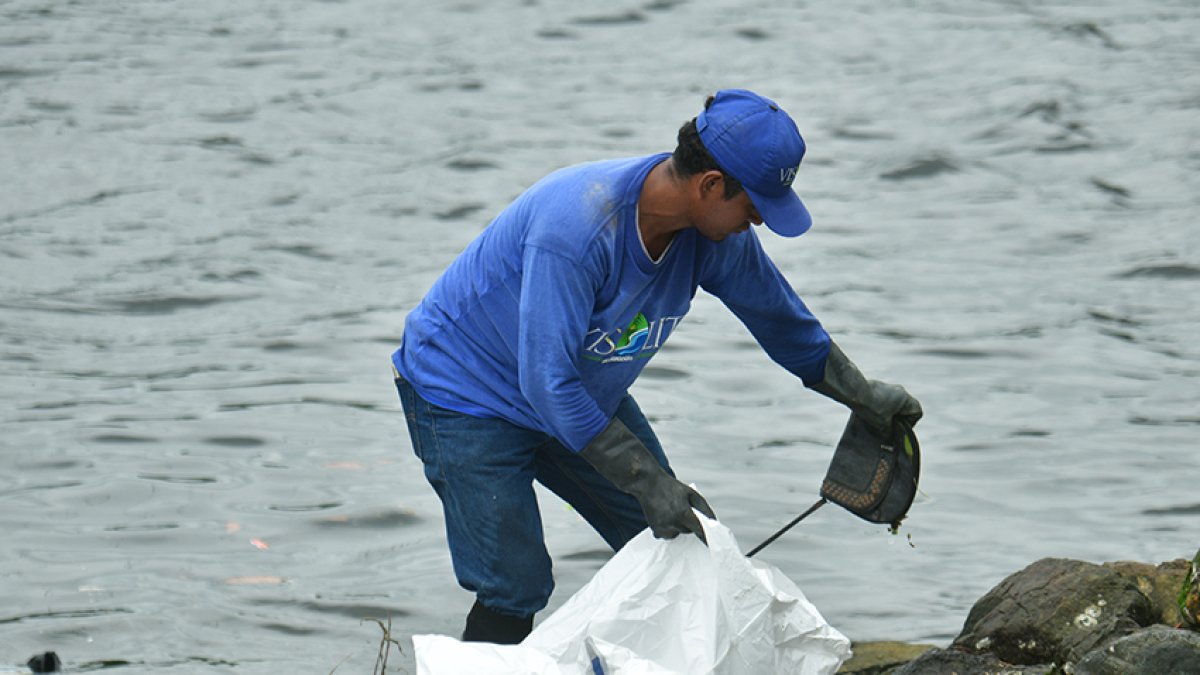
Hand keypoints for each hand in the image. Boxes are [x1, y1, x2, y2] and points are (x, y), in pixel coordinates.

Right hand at [580, 418, 714, 543]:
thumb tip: (714, 523)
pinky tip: (665, 516)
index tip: (711, 545)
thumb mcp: (692, 494)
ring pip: (678, 534)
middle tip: (683, 510)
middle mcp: (672, 522)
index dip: (706, 537)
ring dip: (679, 527)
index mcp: (683, 512)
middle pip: (688, 531)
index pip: (698, 530)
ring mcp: (663, 527)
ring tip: (673, 512)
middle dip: (689, 524)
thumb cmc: (672, 487)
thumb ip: (704, 509)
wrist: (648, 484)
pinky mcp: (655, 530)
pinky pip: (668, 535)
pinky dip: (669, 528)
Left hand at [811, 342, 922, 434]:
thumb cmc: (871, 407)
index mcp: (905, 398)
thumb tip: (889, 439)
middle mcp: (899, 391)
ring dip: (887, 415)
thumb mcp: (882, 424)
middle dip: (897, 420)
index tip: (899, 429)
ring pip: (893, 406)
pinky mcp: (877, 388)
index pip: (916, 412)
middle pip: (904, 409)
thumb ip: (889, 432)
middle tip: (888, 428)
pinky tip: (869, 415)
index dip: (911, 423)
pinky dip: (879, 409)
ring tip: (877, 422)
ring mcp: (888, 388)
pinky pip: (883, 401)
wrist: (853, 392)